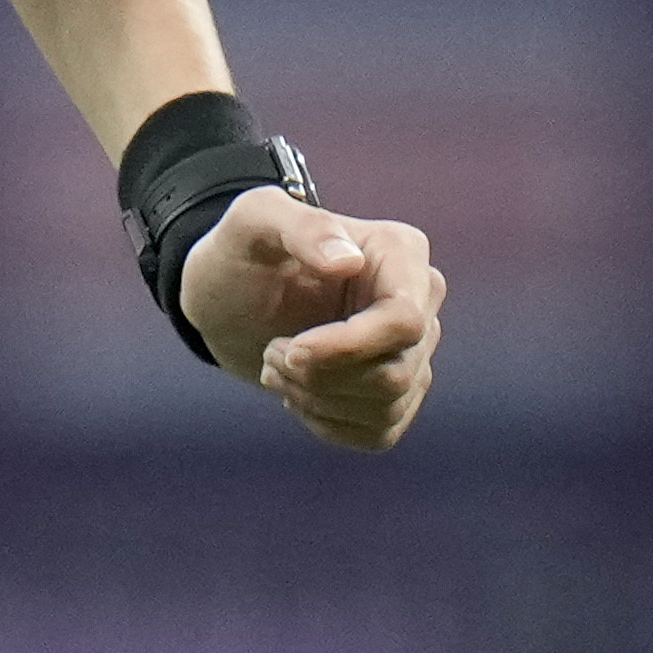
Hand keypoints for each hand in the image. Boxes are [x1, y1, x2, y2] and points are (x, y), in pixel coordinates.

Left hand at [185, 188, 444, 449]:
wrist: (231, 297)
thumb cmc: (243, 250)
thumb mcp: (254, 221)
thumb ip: (301, 228)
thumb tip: (349, 262)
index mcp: (402, 253)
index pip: (405, 322)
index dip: (348, 349)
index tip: (290, 350)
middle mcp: (421, 300)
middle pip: (395, 374)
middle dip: (321, 376)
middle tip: (271, 353)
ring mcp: (414, 351)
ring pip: (387, 406)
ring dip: (315, 398)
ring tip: (275, 367)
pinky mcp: (397, 394)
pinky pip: (378, 431)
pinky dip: (326, 422)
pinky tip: (296, 393)